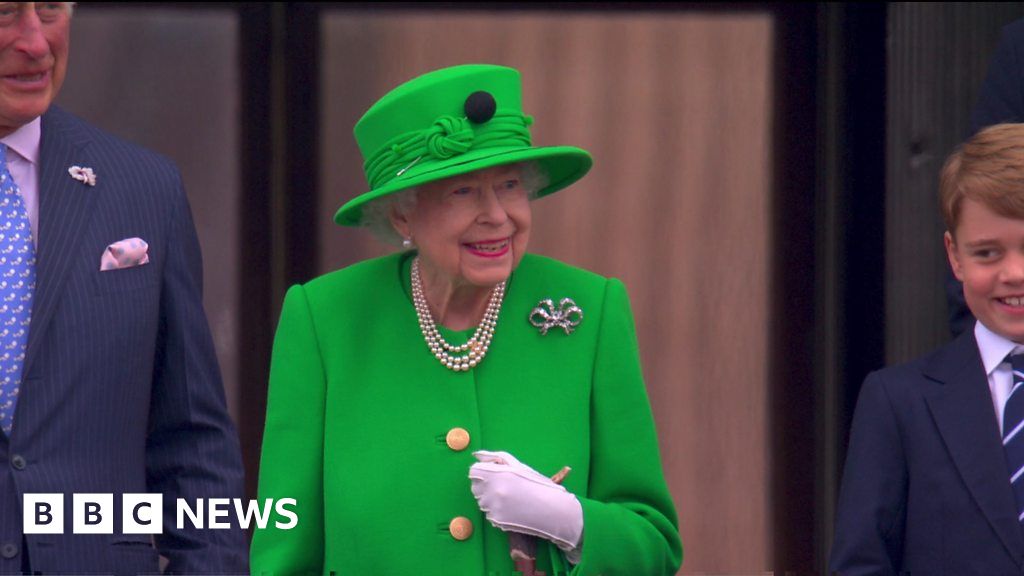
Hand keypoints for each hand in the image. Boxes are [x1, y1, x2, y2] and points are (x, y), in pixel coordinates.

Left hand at [468, 450, 582, 551]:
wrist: (551, 510)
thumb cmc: (537, 484)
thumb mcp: (518, 466)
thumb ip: (496, 458)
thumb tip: (477, 455)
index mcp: (496, 475)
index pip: (474, 471)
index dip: (483, 471)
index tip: (494, 473)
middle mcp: (491, 492)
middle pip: (476, 486)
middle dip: (486, 485)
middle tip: (504, 485)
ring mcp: (493, 508)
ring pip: (482, 501)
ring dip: (491, 498)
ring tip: (511, 497)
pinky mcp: (496, 521)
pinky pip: (489, 513)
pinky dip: (497, 510)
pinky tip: (512, 507)